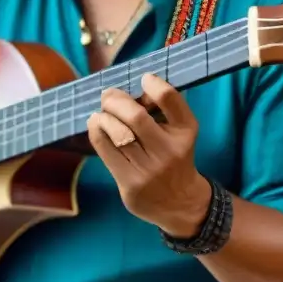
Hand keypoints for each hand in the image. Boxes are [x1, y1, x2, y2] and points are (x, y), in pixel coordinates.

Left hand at [87, 74, 211, 236]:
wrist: (178, 203)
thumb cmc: (174, 156)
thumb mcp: (180, 131)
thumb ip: (163, 108)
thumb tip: (130, 87)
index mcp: (186, 131)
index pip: (169, 98)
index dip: (153, 84)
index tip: (144, 79)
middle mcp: (170, 151)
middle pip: (135, 117)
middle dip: (115, 100)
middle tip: (108, 95)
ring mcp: (149, 170)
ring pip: (117, 134)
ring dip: (103, 116)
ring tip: (100, 113)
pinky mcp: (130, 184)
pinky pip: (105, 151)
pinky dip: (96, 132)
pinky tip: (96, 126)